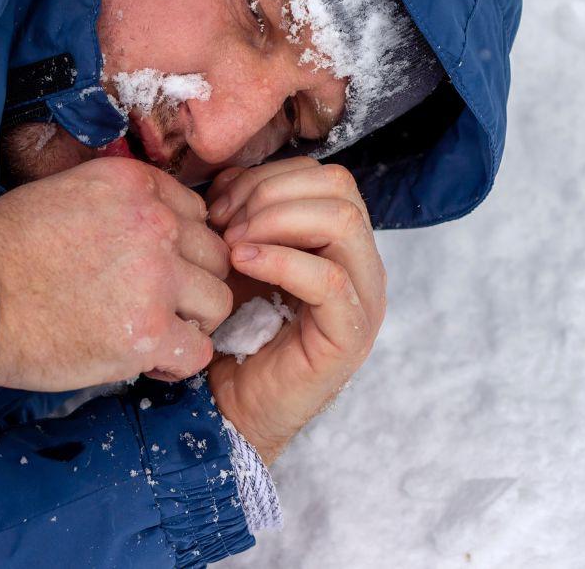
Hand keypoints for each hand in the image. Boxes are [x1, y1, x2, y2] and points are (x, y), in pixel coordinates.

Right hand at [0, 158, 232, 390]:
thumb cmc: (4, 250)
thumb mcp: (68, 195)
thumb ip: (123, 206)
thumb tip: (163, 230)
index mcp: (135, 184)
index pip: (195, 215)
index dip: (180, 248)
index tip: (154, 269)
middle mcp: (156, 223)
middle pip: (214, 256)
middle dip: (192, 284)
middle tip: (157, 305)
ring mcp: (156, 277)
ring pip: (217, 301)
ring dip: (191, 321)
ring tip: (153, 332)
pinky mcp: (146, 331)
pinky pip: (198, 351)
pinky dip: (178, 362)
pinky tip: (149, 361)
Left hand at [205, 158, 386, 464]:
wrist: (229, 408)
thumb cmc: (236, 332)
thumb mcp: (240, 256)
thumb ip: (245, 213)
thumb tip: (232, 176)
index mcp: (342, 243)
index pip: (325, 176)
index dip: (270, 178)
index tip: (221, 205)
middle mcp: (363, 265)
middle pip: (340, 188)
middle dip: (273, 194)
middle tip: (226, 224)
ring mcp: (363, 299)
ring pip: (342, 221)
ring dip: (276, 221)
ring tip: (233, 245)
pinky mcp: (349, 335)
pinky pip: (327, 278)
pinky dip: (280, 260)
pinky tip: (241, 263)